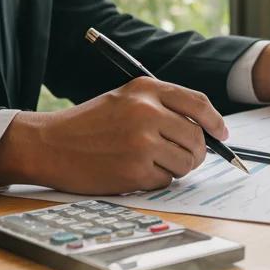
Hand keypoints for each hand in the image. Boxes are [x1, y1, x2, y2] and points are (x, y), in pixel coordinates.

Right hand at [0, 77, 228, 192]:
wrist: (47, 145)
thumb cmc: (89, 125)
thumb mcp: (124, 100)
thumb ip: (162, 107)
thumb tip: (207, 130)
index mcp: (146, 89)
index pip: (198, 104)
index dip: (216, 122)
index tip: (222, 134)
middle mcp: (147, 112)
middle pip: (197, 138)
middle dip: (195, 152)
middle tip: (181, 157)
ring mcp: (142, 143)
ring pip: (187, 162)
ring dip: (176, 168)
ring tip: (150, 162)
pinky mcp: (136, 171)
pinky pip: (167, 180)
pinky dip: (156, 180)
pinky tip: (133, 171)